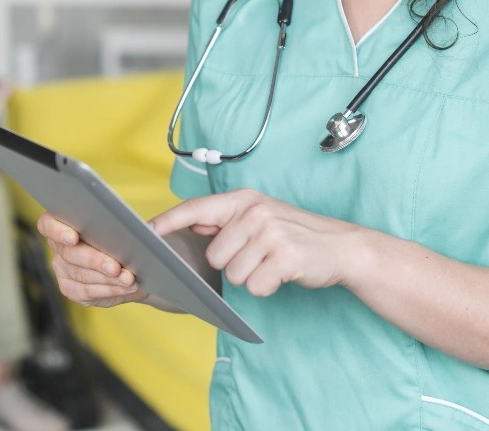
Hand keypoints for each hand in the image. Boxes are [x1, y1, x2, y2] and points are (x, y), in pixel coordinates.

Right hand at [37, 212, 145, 307]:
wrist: (136, 262)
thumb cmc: (129, 236)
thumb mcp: (131, 225)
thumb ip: (130, 225)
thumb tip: (147, 229)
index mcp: (64, 222)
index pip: (48, 223)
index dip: (57, 229)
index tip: (74, 236)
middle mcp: (59, 248)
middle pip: (69, 254)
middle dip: (95, 260)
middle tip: (117, 267)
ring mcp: (63, 270)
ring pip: (80, 276)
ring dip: (106, 279)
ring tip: (130, 279)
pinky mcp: (73, 290)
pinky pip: (88, 293)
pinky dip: (109, 291)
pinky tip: (126, 288)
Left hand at [149, 189, 365, 297]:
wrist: (342, 247)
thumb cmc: (295, 235)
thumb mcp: (260, 218)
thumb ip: (227, 221)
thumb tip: (189, 224)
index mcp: (244, 200)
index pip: (196, 208)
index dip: (168, 221)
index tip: (146, 232)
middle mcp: (255, 212)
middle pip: (215, 256)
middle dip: (232, 265)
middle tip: (257, 258)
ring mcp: (270, 233)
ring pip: (233, 274)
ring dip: (251, 277)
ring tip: (271, 265)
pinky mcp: (284, 256)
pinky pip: (255, 286)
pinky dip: (266, 287)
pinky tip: (282, 275)